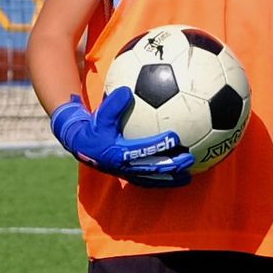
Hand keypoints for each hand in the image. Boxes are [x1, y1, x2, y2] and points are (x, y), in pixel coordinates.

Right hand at [52, 90, 192, 186]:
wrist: (82, 146)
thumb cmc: (94, 128)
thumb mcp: (100, 115)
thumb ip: (113, 104)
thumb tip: (126, 90)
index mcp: (118, 152)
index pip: (143, 149)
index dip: (159, 144)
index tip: (176, 137)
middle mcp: (125, 167)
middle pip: (153, 167)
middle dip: (172, 165)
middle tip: (190, 158)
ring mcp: (128, 174)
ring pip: (153, 178)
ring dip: (171, 177)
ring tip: (189, 176)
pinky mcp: (130, 177)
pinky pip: (150, 181)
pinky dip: (164, 181)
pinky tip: (178, 178)